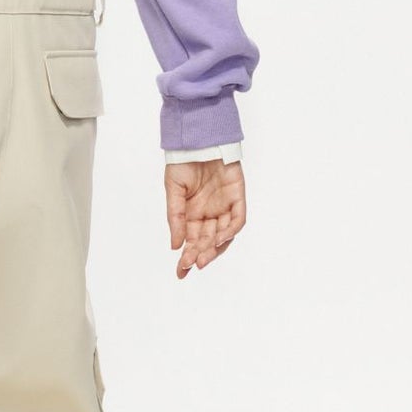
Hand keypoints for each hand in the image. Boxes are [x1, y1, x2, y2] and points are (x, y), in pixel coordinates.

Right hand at [165, 159, 244, 278]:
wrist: (198, 139)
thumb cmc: (183, 162)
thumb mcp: (173, 191)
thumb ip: (175, 217)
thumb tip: (175, 245)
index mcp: (191, 214)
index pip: (191, 241)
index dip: (187, 257)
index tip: (181, 272)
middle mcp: (209, 213)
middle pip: (207, 241)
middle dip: (200, 255)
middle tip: (192, 264)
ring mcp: (224, 206)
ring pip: (224, 235)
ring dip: (215, 247)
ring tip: (204, 256)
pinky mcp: (237, 197)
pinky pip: (237, 219)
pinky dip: (230, 231)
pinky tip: (218, 238)